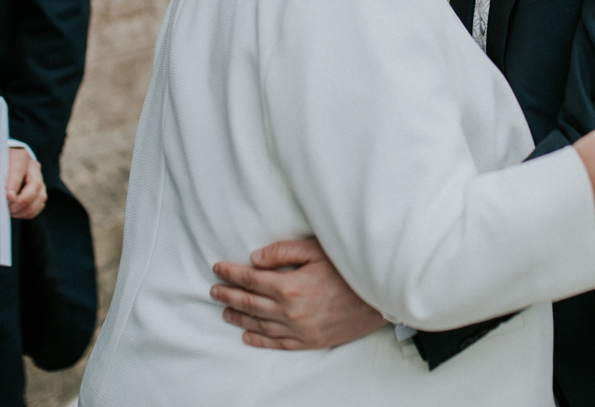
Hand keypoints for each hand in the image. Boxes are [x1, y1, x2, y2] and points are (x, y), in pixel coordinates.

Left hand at [0, 147, 46, 219]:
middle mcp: (33, 167)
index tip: (8, 197)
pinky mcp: (40, 190)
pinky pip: (39, 204)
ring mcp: (39, 178)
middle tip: (10, 210)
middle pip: (36, 185)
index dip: (14, 184)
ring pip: (40, 196)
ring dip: (27, 209)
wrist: (1, 163)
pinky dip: (29, 212)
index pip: (19, 170)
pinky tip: (18, 213)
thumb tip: (8, 199)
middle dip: (23, 200)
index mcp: (20, 157)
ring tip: (12, 213)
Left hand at [211, 237, 384, 349]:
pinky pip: (277, 343)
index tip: (217, 268)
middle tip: (214, 290)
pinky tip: (248, 336)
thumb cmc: (349, 269)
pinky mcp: (310, 341)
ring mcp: (299, 330)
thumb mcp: (316, 250)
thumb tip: (255, 259)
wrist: (380, 296)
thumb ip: (283, 252)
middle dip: (229, 295)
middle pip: (250, 304)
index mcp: (289, 286)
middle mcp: (290, 311)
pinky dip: (259, 340)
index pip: (251, 279)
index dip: (231, 273)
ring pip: (259, 325)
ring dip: (239, 318)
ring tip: (225, 311)